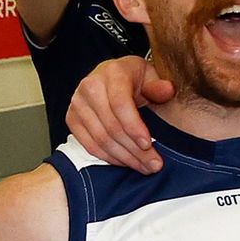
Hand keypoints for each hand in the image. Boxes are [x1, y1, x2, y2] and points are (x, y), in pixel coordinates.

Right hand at [64, 55, 174, 173]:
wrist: (115, 75)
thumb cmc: (137, 78)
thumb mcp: (152, 76)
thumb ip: (159, 85)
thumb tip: (167, 90)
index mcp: (112, 73)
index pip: (120, 104)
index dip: (134, 127)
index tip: (148, 145)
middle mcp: (90, 87)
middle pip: (111, 126)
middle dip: (135, 150)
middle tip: (154, 164)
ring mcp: (78, 104)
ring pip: (100, 139)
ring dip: (124, 158)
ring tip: (145, 167)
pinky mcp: (72, 119)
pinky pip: (89, 145)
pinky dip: (109, 157)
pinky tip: (126, 163)